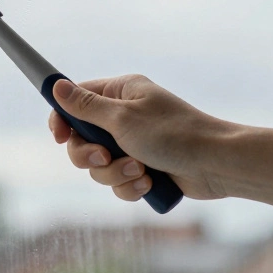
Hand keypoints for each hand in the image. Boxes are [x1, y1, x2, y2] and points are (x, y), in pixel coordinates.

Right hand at [47, 75, 235, 201]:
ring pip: (100, 166)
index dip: (63, 119)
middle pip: (82, 139)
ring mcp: (134, 144)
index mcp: (121, 93)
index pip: (76, 100)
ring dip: (115, 173)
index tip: (59, 137)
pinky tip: (149, 183)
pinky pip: (118, 182)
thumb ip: (85, 106)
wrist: (216, 165)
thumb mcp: (122, 118)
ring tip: (141, 171)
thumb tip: (56, 86)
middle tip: (105, 158)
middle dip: (91, 156)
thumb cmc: (173, 134)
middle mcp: (125, 116)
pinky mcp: (144, 168)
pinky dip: (130, 186)